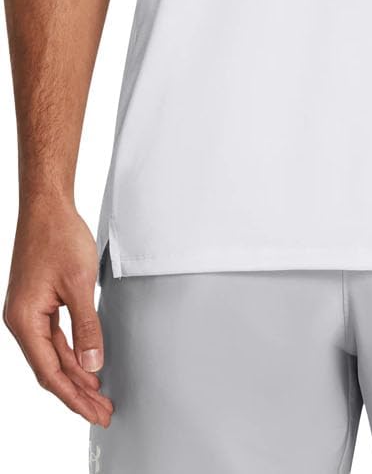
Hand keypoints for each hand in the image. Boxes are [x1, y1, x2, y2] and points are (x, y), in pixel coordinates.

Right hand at [2, 196, 113, 425]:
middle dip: (77, 393)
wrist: (47, 206)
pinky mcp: (38, 303)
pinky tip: (87, 365)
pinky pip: (54, 338)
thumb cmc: (58, 237)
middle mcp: (21, 320)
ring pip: (53, 355)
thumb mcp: (79, 284)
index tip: (94, 413)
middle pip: (50, 369)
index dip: (74, 397)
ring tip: (98, 395)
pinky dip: (72, 353)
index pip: (50, 372)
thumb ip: (87, 328)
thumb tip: (92, 365)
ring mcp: (29, 312)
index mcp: (25, 320)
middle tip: (102, 412)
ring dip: (76, 375)